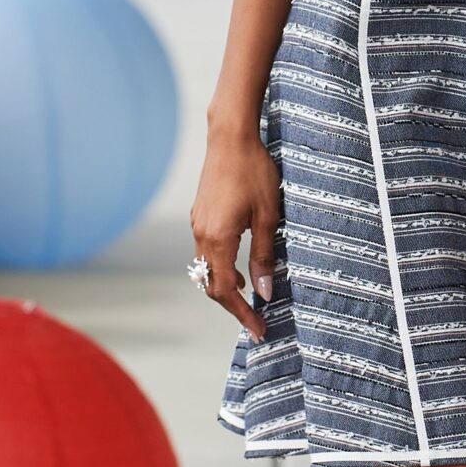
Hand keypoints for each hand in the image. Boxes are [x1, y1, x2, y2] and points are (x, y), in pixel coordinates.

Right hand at [190, 126, 280, 340]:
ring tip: (249, 299)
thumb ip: (263, 255)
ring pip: (206, 269)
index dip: (242, 313)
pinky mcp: (199, 215)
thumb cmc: (254, 172)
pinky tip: (238, 268)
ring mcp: (197, 224)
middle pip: (211, 285)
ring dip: (225, 287)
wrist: (230, 137)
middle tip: (255, 321)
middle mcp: (201, 235)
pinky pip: (205, 252)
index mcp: (218, 239)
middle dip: (232, 306)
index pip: (227, 290)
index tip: (258, 329)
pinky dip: (220, 268)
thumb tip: (264, 291)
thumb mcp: (267, 216)